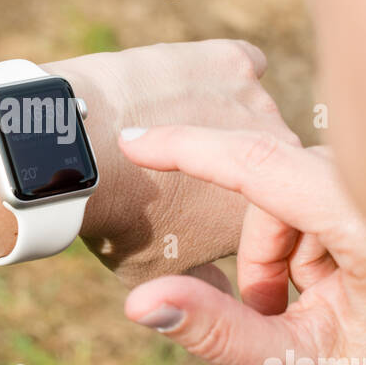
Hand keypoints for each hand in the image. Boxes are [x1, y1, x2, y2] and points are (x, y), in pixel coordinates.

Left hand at [44, 41, 299, 285]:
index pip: (277, 213)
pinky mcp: (232, 62)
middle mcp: (282, 157)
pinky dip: (226, 74)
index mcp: (273, 216)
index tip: (199, 212)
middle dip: (238, 169)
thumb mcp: (159, 274)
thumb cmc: (117, 221)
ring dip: (228, 122)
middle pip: (271, 161)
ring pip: (256, 114)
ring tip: (174, 132)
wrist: (82, 153)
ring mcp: (260, 104)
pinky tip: (193, 87)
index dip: (242, 215)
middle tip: (184, 172)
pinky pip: (246, 63)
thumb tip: (224, 303)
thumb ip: (205, 289)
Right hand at [118, 126, 365, 364]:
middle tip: (284, 321)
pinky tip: (338, 289)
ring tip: (317, 313)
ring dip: (280, 256)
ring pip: (286, 194)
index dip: (190, 149)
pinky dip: (302, 247)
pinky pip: (311, 197)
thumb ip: (215, 335)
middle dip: (260, 257)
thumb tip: (139, 301)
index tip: (133, 141)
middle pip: (270, 188)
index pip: (263, 166)